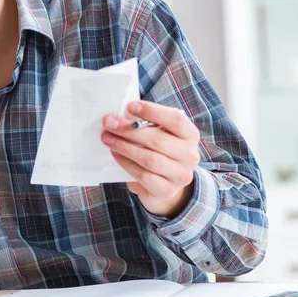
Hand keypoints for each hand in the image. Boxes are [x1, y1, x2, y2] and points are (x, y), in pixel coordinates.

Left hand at [101, 100, 200, 217]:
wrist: (167, 185)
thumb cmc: (160, 151)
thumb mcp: (160, 134)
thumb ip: (146, 124)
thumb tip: (120, 115)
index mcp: (190, 135)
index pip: (175, 119)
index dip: (152, 111)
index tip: (129, 106)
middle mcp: (189, 155)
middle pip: (158, 140)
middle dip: (129, 130)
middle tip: (109, 123)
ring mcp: (180, 175)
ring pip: (149, 159)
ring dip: (124, 147)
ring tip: (107, 138)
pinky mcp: (166, 190)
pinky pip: (143, 176)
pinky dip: (126, 163)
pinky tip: (115, 154)